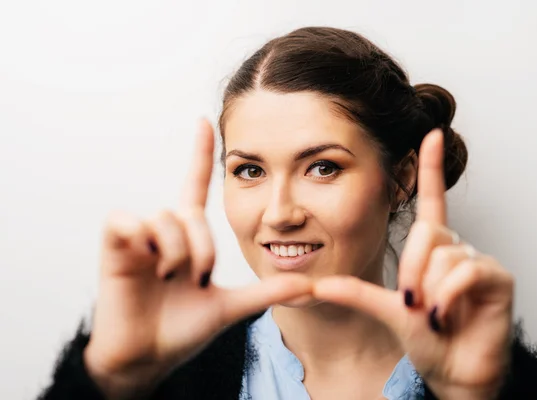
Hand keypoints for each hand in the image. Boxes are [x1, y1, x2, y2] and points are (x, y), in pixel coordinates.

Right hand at [84, 120, 312, 398]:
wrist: (148, 357)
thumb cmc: (183, 329)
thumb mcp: (230, 306)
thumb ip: (267, 293)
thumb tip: (311, 285)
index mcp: (189, 237)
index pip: (196, 185)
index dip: (201, 155)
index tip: (205, 121)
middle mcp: (164, 230)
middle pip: (189, 213)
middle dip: (201, 248)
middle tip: (201, 279)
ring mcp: (138, 236)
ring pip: (165, 217)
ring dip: (178, 251)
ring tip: (171, 278)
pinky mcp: (113, 243)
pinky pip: (129, 221)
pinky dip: (144, 242)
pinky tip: (150, 267)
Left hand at [313, 129, 513, 399]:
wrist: (453, 371)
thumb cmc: (425, 339)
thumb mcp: (385, 310)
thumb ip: (354, 293)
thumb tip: (314, 285)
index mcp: (432, 248)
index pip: (431, 200)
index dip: (430, 167)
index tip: (430, 132)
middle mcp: (456, 247)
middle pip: (426, 233)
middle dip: (411, 272)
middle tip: (413, 303)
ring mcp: (479, 261)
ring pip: (442, 256)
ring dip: (430, 292)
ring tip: (436, 313)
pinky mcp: (498, 278)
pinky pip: (464, 272)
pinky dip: (448, 297)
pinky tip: (449, 314)